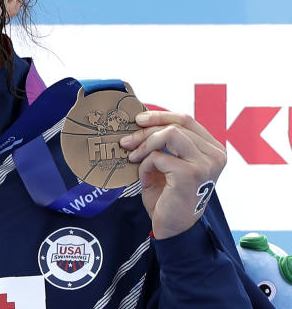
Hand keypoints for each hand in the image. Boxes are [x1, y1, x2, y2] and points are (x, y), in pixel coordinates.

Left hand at [120, 111, 225, 238]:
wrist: (172, 227)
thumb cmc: (169, 194)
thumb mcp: (168, 162)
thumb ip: (164, 142)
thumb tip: (140, 119)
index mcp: (212, 149)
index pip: (186, 120)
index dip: (160, 115)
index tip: (138, 119)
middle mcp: (215, 155)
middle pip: (176, 125)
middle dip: (145, 131)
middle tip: (126, 142)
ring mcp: (206, 164)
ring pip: (169, 134)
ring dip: (145, 144)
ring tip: (133, 158)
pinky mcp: (191, 174)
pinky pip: (158, 156)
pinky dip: (145, 166)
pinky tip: (144, 180)